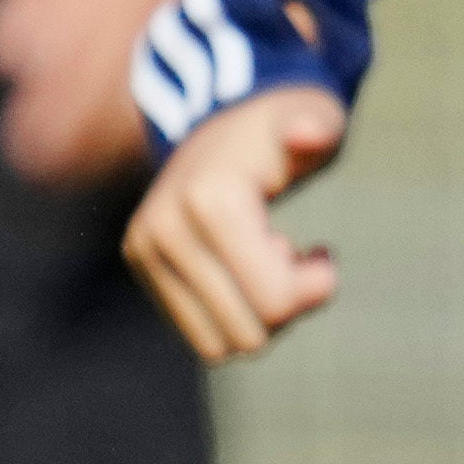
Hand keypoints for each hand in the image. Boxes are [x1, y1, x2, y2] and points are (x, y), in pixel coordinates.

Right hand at [122, 83, 349, 361]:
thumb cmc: (284, 128)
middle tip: (293, 256)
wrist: (222, 119)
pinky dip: (233, 317)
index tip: (321, 253)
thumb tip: (308, 135)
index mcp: (209, 200)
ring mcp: (145, 250)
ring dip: (257, 316)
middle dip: (285, 305)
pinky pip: (200, 336)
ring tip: (265, 263)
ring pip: (219, 346)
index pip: (273, 301)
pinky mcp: (141, 265)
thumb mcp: (313, 117)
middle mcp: (164, 229)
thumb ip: (318, 125)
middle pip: (247, 334)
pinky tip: (244, 274)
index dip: (314, 288)